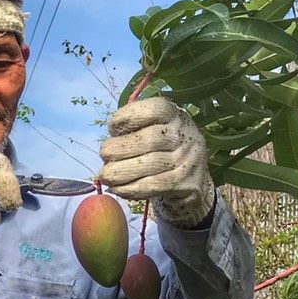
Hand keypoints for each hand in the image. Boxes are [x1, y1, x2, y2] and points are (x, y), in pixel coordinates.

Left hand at [98, 97, 214, 226]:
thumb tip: (109, 142)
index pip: (154, 109)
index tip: (111, 127)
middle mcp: (184, 134)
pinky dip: (131, 188)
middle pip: (149, 139)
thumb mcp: (154, 131)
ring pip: (150, 164)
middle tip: (104, 156)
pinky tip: (117, 189)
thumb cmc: (163, 151)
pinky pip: (154, 185)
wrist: (193, 180)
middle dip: (119, 148)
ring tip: (105, 175)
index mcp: (175, 115)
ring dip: (120, 171)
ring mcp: (188, 159)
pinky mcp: (186, 184)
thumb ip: (134, 130)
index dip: (128, 116)